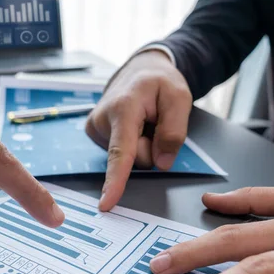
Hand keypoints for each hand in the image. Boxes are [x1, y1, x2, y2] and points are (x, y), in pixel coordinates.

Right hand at [85, 50, 191, 210]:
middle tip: (154, 121)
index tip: (105, 202)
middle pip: (136, 159)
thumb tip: (161, 163)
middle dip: (152, 147)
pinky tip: (133, 126)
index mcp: (123, 108)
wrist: (140, 71)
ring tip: (143, 120)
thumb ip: (174, 132)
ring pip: (129, 159)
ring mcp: (94, 128)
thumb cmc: (160, 82)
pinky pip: (121, 154)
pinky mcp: (94, 134)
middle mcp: (102, 119)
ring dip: (142, 144)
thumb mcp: (179, 98)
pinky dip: (132, 143)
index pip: (121, 151)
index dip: (115, 179)